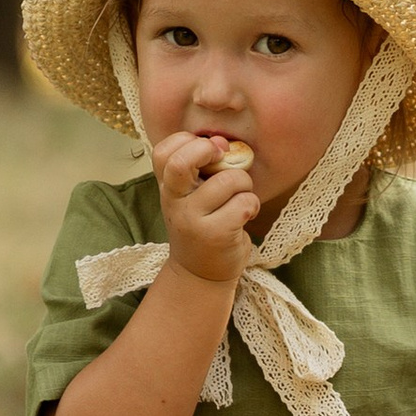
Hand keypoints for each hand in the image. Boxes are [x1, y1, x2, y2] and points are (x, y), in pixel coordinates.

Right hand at [156, 127, 261, 284]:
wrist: (199, 274)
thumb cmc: (201, 227)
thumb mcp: (190, 197)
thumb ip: (200, 168)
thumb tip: (223, 143)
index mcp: (167, 188)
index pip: (163, 152)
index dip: (188, 141)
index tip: (210, 149)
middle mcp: (174, 202)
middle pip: (180, 163)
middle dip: (209, 150)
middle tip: (225, 157)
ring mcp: (193, 220)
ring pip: (228, 180)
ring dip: (244, 184)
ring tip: (241, 196)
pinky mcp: (216, 234)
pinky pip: (244, 203)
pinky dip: (252, 204)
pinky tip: (247, 214)